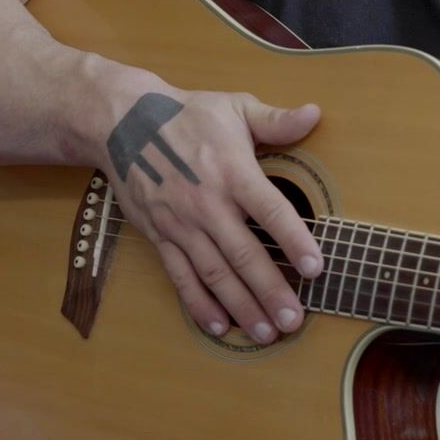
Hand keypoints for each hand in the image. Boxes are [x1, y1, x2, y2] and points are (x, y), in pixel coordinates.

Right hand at [100, 83, 323, 344]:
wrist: (122, 122)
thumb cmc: (188, 115)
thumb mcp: (235, 107)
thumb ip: (276, 119)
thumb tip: (315, 113)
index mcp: (233, 172)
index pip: (271, 211)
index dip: (295, 240)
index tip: (317, 268)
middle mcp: (208, 203)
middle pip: (244, 254)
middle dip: (270, 290)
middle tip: (294, 320)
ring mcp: (181, 224)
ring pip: (214, 273)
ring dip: (241, 305)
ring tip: (265, 332)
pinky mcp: (159, 236)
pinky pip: (180, 276)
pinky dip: (198, 303)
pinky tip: (218, 325)